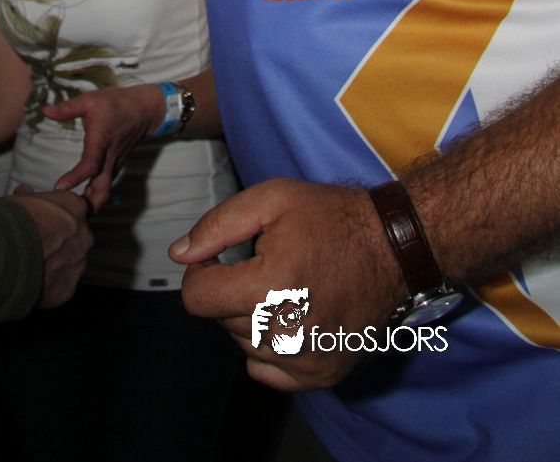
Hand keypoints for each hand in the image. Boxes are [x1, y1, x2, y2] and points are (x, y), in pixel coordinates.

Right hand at [5, 185, 92, 307]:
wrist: (3, 254)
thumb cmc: (11, 222)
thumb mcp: (18, 200)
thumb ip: (29, 197)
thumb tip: (24, 192)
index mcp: (74, 208)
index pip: (74, 210)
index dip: (57, 217)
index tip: (45, 222)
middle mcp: (83, 235)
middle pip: (76, 239)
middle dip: (60, 243)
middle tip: (37, 245)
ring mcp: (77, 264)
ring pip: (71, 264)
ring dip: (56, 265)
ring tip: (31, 267)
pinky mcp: (68, 289)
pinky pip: (62, 287)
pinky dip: (50, 287)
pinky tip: (32, 283)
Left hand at [44, 85, 163, 209]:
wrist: (143, 110)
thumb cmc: (115, 103)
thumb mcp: (90, 100)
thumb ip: (68, 108)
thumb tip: (45, 111)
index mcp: (101, 141)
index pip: (90, 165)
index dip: (75, 177)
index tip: (59, 187)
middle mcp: (108, 158)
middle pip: (102, 190)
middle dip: (87, 206)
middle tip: (65, 214)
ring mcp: (113, 164)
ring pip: (104, 191)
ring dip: (90, 203)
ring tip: (68, 211)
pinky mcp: (114, 166)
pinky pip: (105, 185)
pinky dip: (94, 196)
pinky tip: (81, 200)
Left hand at [168, 177, 403, 390]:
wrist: (393, 248)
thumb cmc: (334, 220)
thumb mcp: (271, 200)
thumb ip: (218, 225)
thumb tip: (181, 253)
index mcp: (271, 287)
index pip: (197, 299)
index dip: (200, 272)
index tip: (219, 258)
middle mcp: (288, 332)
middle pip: (220, 320)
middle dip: (230, 290)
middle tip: (262, 264)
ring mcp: (307, 360)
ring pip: (242, 345)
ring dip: (249, 317)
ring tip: (283, 287)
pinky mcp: (322, 375)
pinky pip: (266, 371)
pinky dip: (267, 347)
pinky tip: (289, 316)